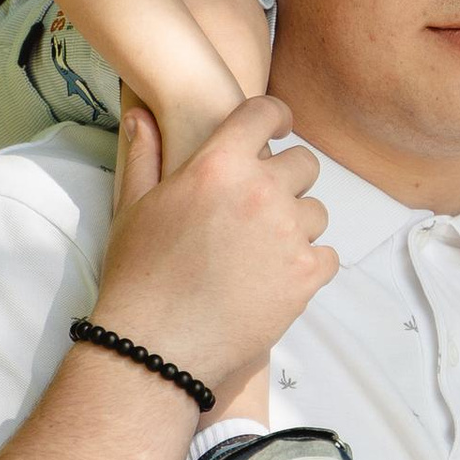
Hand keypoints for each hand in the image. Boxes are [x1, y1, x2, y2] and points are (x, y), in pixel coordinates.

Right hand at [93, 94, 334, 396]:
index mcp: (219, 165)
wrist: (157, 347)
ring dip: (296, 225)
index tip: (278, 128)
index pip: (264, 113)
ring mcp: (289, 233)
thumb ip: (144, 157)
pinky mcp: (306, 275)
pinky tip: (276, 279)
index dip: (275, 116)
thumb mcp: (133, 209)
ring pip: (316, 212)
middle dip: (286, 179)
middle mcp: (261, 191)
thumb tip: (141, 116)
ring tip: (262, 252)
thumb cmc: (139, 276)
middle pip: (304, 164)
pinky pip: (326, 255)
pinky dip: (308, 265)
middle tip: (261, 207)